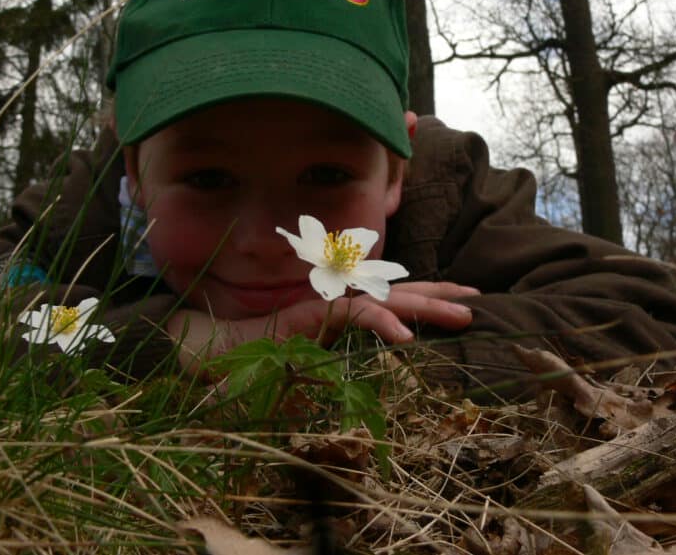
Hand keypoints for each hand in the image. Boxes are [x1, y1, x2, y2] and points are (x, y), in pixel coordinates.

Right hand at [167, 281, 478, 372]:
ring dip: (422, 305)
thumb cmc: (243, 359)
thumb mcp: (296, 366)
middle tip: (478, 304)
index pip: (385, 299)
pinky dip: (377, 320)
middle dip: (437, 297)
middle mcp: (329, 301)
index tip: (465, 301)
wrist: (197, 351)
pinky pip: (346, 314)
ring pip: (380, 297)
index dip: (425, 297)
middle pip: (392, 293)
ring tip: (462, 316)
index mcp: (333, 311)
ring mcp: (318, 305)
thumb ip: (326, 364)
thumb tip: (360, 382)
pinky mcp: (303, 316)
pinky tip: (404, 335)